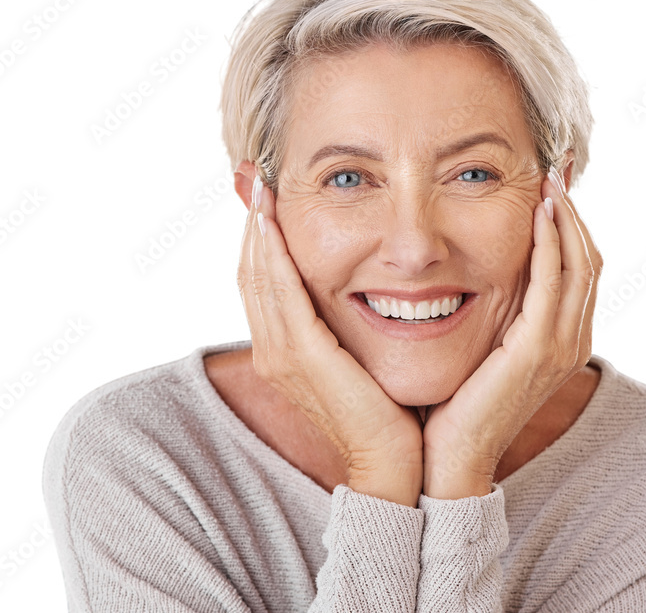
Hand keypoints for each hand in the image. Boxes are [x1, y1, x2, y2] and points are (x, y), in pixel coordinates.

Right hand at [239, 172, 423, 506]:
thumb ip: (349, 326)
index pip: (263, 282)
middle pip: (252, 273)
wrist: (393, 468)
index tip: (267, 196)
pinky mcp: (302, 358)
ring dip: (258, 230)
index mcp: (285, 351)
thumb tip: (365, 290)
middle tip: (255, 178)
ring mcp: (282, 355)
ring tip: (263, 188)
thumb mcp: (361, 359)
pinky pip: (281, 294)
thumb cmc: (387, 415)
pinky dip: (274, 255)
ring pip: (259, 277)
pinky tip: (274, 221)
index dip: (261, 238)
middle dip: (253, 224)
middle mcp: (273, 351)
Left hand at [420, 166, 602, 498]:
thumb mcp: (485, 345)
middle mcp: (572, 339)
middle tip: (556, 170)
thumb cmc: (458, 401)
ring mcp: (561, 345)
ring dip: (567, 218)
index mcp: (563, 338)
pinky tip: (540, 214)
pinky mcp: (539, 349)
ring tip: (550, 180)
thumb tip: (476, 271)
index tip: (552, 185)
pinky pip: (554, 283)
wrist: (451, 455)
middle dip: (573, 211)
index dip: (571, 224)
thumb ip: (496, 311)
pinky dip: (552, 243)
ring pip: (580, 264)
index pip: (579, 268)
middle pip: (588, 258)